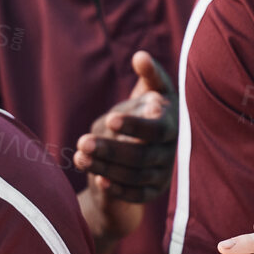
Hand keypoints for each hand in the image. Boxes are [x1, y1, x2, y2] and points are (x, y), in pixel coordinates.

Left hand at [75, 51, 176, 206]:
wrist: (149, 143)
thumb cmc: (148, 109)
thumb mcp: (150, 89)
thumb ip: (149, 74)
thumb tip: (140, 57)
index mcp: (173, 125)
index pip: (157, 130)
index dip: (135, 126)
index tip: (109, 119)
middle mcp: (172, 151)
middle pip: (142, 157)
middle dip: (111, 150)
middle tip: (82, 141)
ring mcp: (164, 173)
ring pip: (136, 176)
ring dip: (107, 168)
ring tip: (79, 156)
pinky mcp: (154, 190)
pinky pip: (137, 196)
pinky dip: (118, 189)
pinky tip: (97, 179)